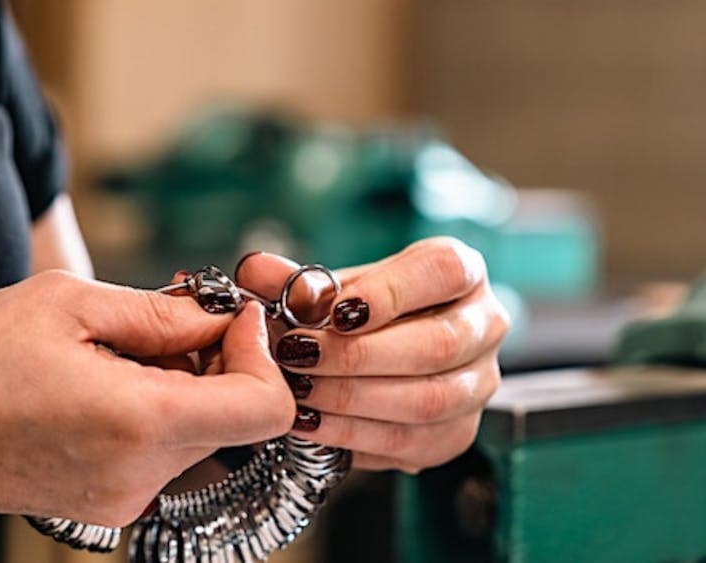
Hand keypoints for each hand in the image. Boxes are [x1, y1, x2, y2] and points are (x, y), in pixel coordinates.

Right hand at [0, 271, 294, 525]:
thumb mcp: (69, 303)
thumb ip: (162, 313)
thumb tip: (222, 319)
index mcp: (138, 423)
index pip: (263, 408)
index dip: (258, 353)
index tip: (226, 316)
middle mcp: (138, 476)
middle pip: (232, 419)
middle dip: (217, 361)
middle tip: (169, 316)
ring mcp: (120, 499)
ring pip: (196, 433)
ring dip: (181, 384)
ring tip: (119, 347)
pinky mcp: (101, 503)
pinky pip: (157, 453)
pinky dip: (152, 412)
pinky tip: (102, 380)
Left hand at [235, 237, 508, 472]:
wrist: (381, 356)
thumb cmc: (358, 312)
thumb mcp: (331, 286)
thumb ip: (294, 280)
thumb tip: (258, 272)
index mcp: (460, 272)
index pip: (443, 272)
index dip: (390, 293)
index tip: (336, 312)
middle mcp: (483, 325)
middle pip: (436, 344)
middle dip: (357, 356)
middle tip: (298, 357)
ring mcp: (477, 383)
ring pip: (427, 400)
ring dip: (352, 400)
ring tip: (299, 393)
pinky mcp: (458, 432)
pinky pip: (411, 442)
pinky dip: (354, 436)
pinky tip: (311, 424)